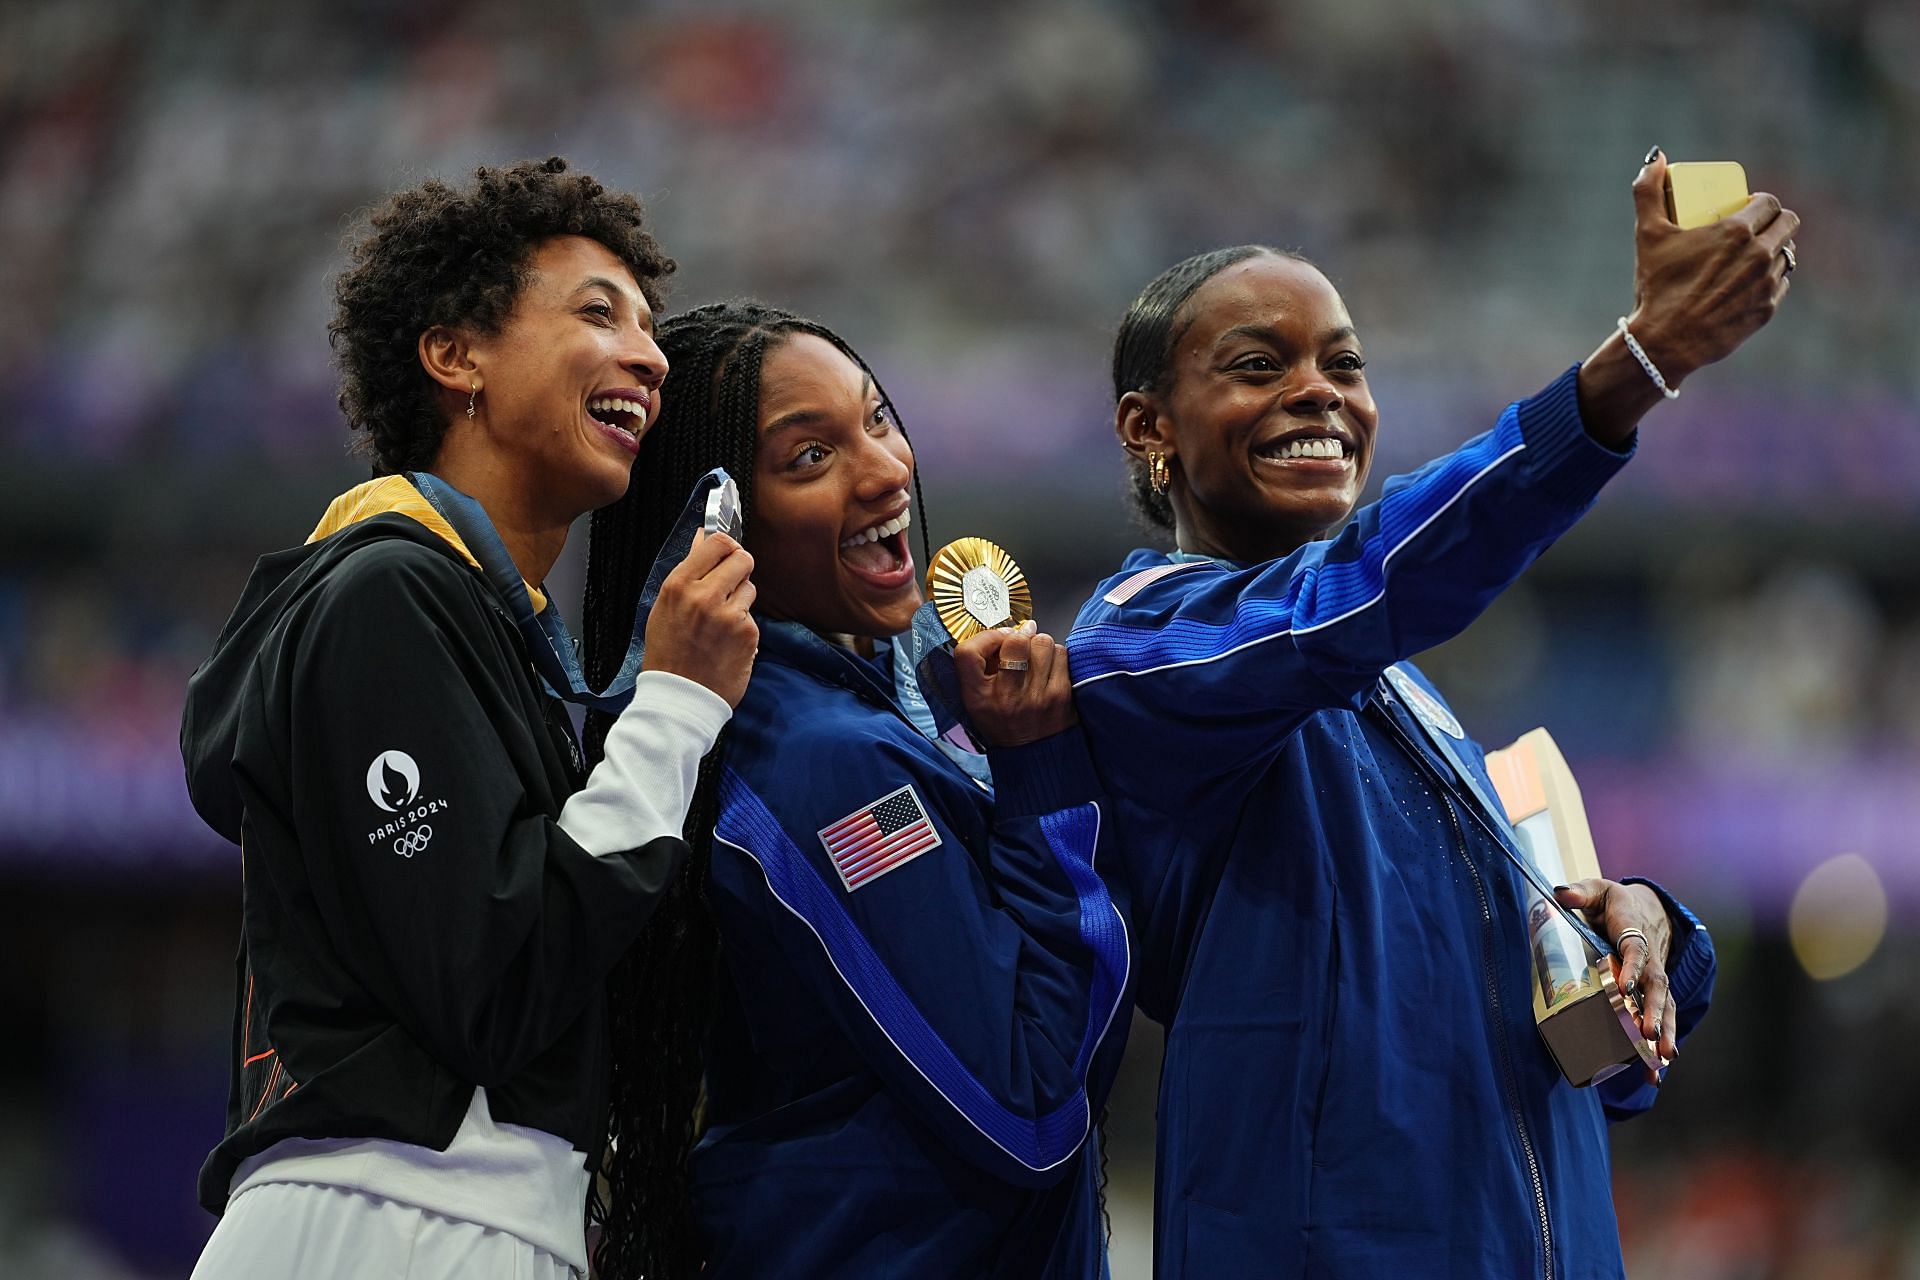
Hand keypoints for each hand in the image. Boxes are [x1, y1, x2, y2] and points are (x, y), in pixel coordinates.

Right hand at [640, 531, 758, 707]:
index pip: (716, 542)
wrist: (680, 696)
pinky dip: (743, 626)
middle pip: (741, 558)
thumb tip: (703, 536)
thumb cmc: (669, 652)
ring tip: (721, 621)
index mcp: (678, 586)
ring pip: (750, 587)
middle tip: (729, 585)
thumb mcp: (666, 606)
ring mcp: (728, 615)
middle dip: (739, 569)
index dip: (726, 546)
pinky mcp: (747, 633)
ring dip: (741, 600)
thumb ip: (688, 570)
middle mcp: (703, 596)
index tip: (726, 553)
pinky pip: (752, 615)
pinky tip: (727, 641)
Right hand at [952, 620, 1075, 748]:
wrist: (1035, 755)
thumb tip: (1007, 630)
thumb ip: (981, 667)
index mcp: (978, 697)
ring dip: (1038, 644)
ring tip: (1034, 658)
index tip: (994, 643)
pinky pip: (1060, 653)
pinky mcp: (1061, 694)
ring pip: (1042, 642)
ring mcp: (1036, 695)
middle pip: (1014, 641)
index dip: (985, 638)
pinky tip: (1048, 668)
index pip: (968, 652)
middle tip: (1018, 646)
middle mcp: (1006, 695)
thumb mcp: (977, 701)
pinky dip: (1055, 655)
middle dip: (1018, 637)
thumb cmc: (1004, 723)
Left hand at [1554, 879, 1676, 1083]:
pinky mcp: (1653, 994)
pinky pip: (1661, 1019)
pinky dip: (1658, 1044)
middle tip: (1650, 1036)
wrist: (1646, 910)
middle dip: (1654, 1012)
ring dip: (1664, 1034)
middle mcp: (1651, 960)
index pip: (1636, 950)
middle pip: (1657, 987)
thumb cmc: (1613, 903)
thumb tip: (1560, 893)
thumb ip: (1580, 891)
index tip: (1625, 986)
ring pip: (1664, 1007)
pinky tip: (1656, 1071)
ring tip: (1663, 1061)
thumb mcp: (1597, 889)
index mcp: (1635, 932)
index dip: (1632, 968)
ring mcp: (1655, 979)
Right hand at [1577, 149, 1799, 444]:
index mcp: (1737, 231)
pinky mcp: (1768, 309)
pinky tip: (1752, 282)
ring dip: (1774, 250)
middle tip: (1754, 229)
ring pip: (1787, 254)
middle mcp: (1760, 254)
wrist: (1665, 341)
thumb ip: (1647, 192)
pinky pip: (1781, 284)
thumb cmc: (1657, 287)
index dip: (1761, 202)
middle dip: (1775, 222)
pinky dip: (1770, 279)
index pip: (1770, 202)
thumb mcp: (1648, 236)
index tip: (1747, 208)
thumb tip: (1655, 158)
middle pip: (1788, 224)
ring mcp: (1767, 283)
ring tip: (1753, 255)